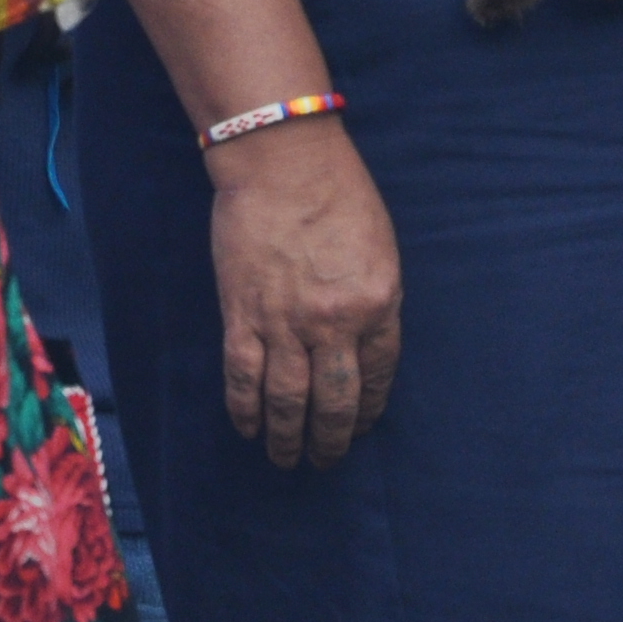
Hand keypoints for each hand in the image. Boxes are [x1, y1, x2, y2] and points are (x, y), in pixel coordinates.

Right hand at [207, 118, 400, 468]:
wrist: (281, 161)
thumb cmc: (338, 193)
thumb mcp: (380, 249)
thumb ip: (374, 301)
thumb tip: (364, 348)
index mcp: (378, 304)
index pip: (377, 378)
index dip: (367, 411)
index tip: (359, 427)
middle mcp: (334, 322)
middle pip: (334, 402)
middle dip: (330, 440)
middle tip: (325, 461)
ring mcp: (285, 322)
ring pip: (287, 401)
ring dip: (287, 439)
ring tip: (287, 459)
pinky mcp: (242, 315)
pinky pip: (243, 378)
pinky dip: (246, 411)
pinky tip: (250, 429)